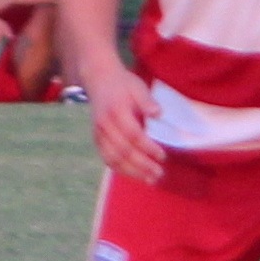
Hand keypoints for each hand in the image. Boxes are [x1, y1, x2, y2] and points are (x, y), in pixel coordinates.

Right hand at [85, 62, 166, 184]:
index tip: (163, 156)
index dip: (148, 147)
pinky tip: (135, 175)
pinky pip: (107, 159)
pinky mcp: (97, 140)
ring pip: (114, 159)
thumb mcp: (138, 87)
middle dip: (142, 165)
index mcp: (116, 111)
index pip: (133, 135)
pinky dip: (120, 170)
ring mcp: (99, 134)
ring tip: (150, 179)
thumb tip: (159, 113)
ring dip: (132, 172)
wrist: (99, 80)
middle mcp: (105, 125)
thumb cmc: (123, 85)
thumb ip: (147, 101)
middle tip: (159, 173)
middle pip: (123, 151)